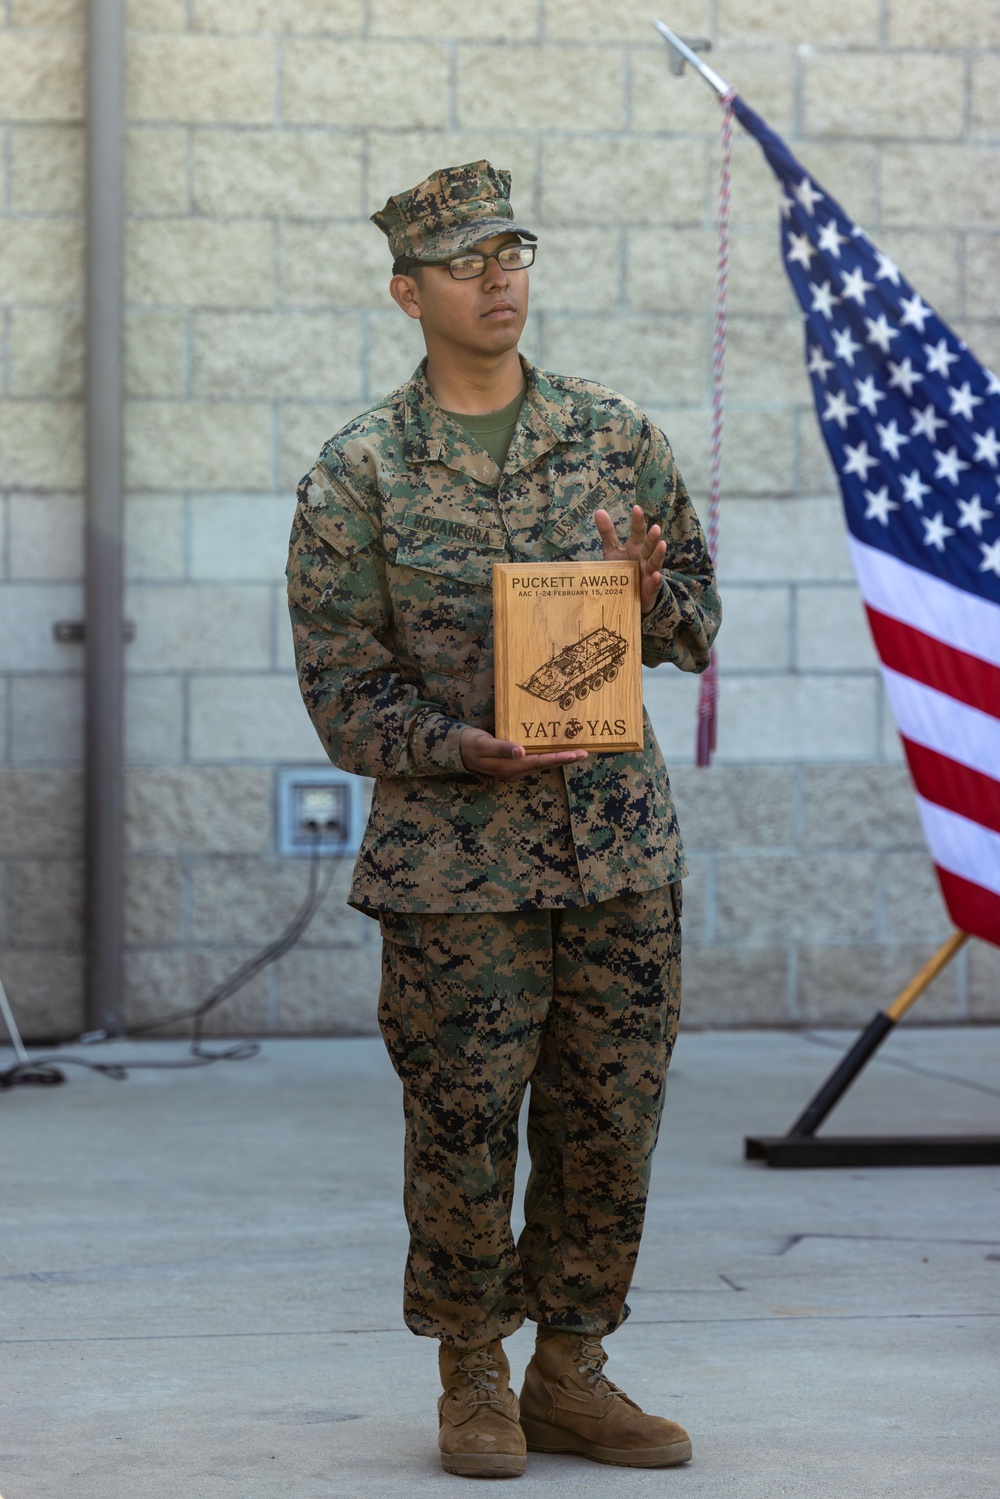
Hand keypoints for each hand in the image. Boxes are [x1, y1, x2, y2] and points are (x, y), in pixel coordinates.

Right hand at [460, 727, 587, 778]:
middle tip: (584, 753)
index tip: (576, 754)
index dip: (559, 758)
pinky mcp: (513, 765)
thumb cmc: (471, 744)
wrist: (458, 750)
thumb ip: (502, 748)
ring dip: (558, 759)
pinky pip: (535, 762)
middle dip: (565, 759)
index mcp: (510, 766)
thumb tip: (520, 752)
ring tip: (576, 753)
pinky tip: (555, 751)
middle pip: (545, 765)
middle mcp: (515, 771)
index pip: (540, 762)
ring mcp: (514, 770)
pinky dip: (547, 757)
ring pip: (541, 764)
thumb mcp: (484, 744)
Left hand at [594, 505, 666, 614]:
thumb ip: (607, 533)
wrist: (626, 596)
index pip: (637, 532)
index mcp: (635, 547)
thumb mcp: (612, 551)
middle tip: (656, 527)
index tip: (636, 508)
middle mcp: (644, 558)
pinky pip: (654, 584)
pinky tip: (656, 575)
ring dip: (658, 554)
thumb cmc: (621, 570)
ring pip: (655, 562)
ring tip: (662, 544)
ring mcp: (649, 573)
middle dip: (652, 537)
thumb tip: (599, 511)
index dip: (637, 521)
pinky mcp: (650, 589)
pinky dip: (656, 580)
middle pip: (649, 546)